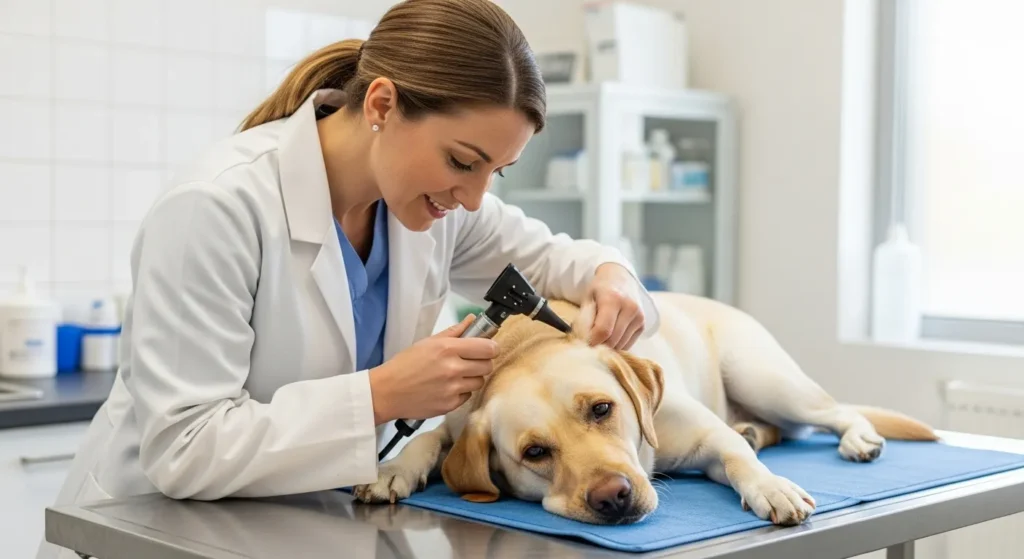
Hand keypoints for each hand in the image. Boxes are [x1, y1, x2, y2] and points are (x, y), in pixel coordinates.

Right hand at [368, 314, 498, 423]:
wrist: (387, 392)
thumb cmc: (405, 365)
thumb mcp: (428, 342)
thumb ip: (454, 332)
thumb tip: (473, 319)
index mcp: (448, 349)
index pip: (488, 348)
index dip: (491, 348)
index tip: (489, 348)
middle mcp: (453, 369)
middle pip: (487, 366)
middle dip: (482, 362)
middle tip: (471, 362)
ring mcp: (453, 389)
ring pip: (479, 382)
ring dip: (472, 378)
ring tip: (456, 375)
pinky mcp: (450, 405)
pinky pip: (467, 396)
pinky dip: (461, 392)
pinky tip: (447, 388)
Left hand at [580, 263, 645, 349]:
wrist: (620, 278)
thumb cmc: (600, 289)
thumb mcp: (588, 299)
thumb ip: (585, 319)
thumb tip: (583, 340)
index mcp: (613, 299)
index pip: (603, 330)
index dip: (592, 341)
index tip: (585, 343)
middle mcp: (629, 308)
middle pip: (613, 340)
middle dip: (599, 346)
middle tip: (590, 343)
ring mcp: (638, 317)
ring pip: (620, 345)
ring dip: (608, 347)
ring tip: (600, 337)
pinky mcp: (642, 324)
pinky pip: (627, 344)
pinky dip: (617, 345)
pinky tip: (610, 336)